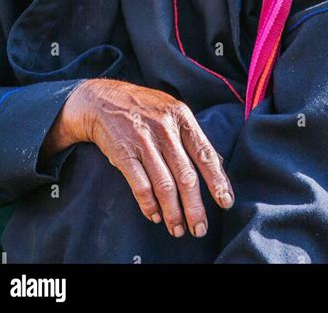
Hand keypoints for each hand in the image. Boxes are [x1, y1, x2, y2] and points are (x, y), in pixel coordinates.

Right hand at [47, 78, 234, 239]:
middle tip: (200, 228)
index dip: (217, 180)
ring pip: (164, 185)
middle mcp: (164, 129)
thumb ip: (191, 137)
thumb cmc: (144, 109)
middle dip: (195, 206)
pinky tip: (155, 216)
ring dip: (173, 212)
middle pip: (186, 175)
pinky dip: (149, 205)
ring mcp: (143, 141)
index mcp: (181, 117)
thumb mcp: (172, 112)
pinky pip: (140, 185)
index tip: (225, 201)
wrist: (102, 99)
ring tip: (178, 229)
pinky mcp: (123, 153)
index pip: (204, 153)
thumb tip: (217, 165)